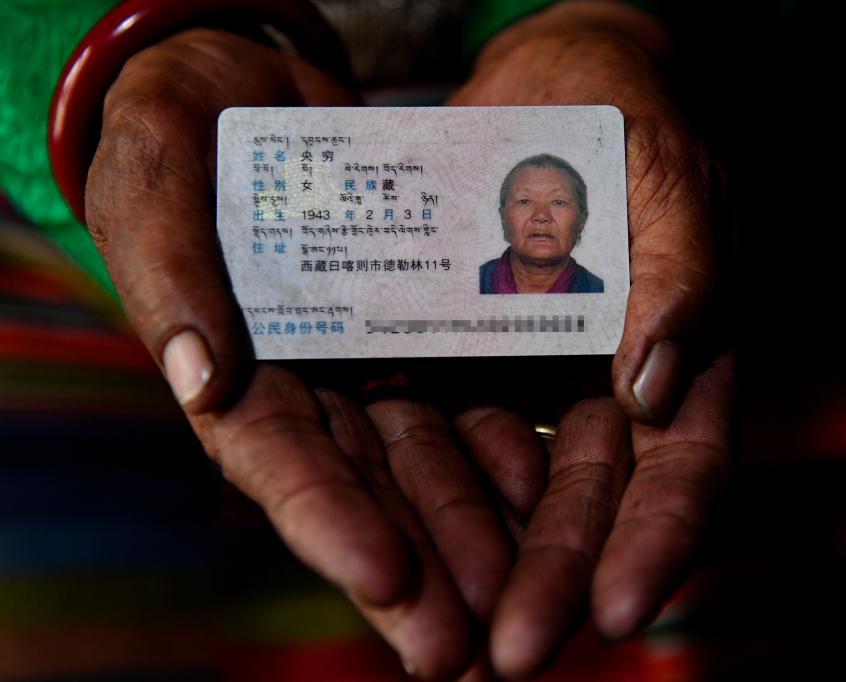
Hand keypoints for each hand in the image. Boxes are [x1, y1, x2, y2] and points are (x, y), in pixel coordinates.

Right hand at [85, 29, 513, 678]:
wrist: (243, 91)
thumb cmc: (178, 136)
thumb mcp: (157, 183)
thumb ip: (174, 273)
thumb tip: (203, 377)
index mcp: (236, 377)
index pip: (282, 466)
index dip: (331, 527)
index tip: (388, 580)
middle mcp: (310, 391)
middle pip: (368, 491)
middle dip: (420, 568)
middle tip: (471, 648)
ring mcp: (370, 368)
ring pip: (428, 463)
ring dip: (475, 532)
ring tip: (523, 596)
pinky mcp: (423, 335)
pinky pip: (468, 401)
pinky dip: (503, 450)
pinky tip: (546, 494)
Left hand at [448, 1, 730, 675]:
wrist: (540, 77)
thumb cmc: (623, 113)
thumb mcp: (668, 172)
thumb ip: (683, 268)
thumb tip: (658, 386)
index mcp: (681, 354)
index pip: (684, 467)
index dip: (658, 540)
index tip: (621, 610)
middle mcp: (608, 384)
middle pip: (589, 498)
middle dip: (557, 577)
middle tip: (514, 653)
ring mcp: (534, 376)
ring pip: (513, 486)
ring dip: (485, 560)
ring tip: (447, 635)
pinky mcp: (464, 355)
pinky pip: (444, 430)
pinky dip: (428, 490)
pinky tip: (397, 543)